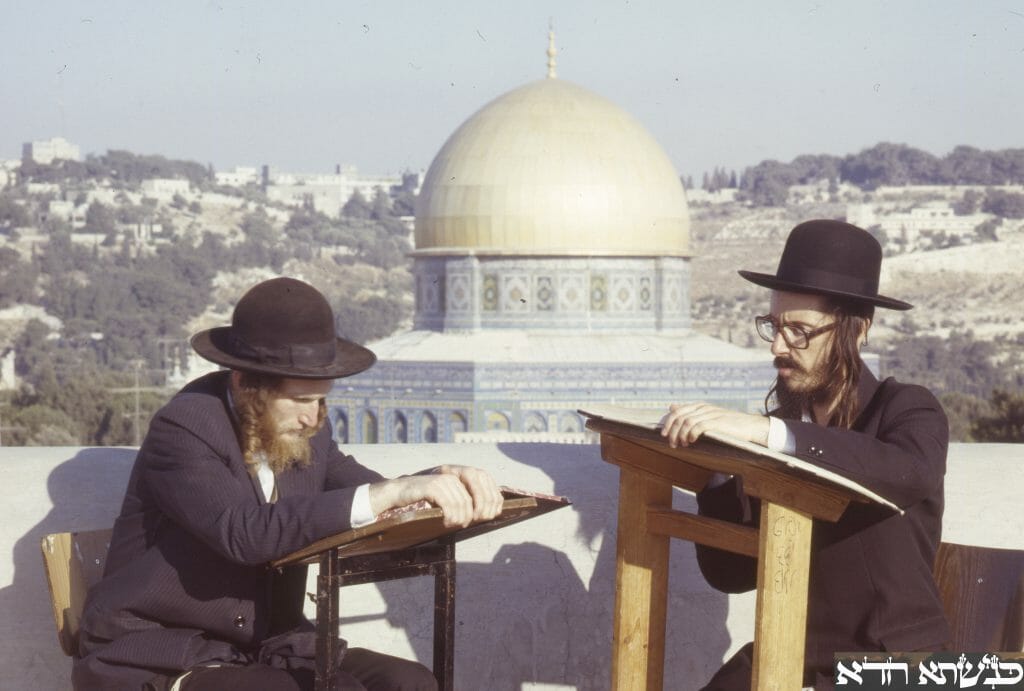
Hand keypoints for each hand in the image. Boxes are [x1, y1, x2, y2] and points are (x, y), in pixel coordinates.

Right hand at [369, 465, 502, 527]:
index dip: (489, 503)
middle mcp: (455, 475)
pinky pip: (449, 504)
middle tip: (466, 524)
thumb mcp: (448, 496)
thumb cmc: (425, 498)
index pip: (485, 486)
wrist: (399, 492)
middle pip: (476, 498)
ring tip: (453, 524)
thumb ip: (465, 499)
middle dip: (475, 514)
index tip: (485, 518)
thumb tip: (488, 513)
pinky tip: (445, 521)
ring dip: (460, 518)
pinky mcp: (433, 486)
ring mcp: (443, 480)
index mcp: (462, 474)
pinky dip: (450, 516)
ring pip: (462, 504)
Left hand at [659, 402, 769, 448]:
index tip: (664, 435)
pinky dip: (692, 434)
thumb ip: (690, 412)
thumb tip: (672, 406)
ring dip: (681, 435)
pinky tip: (692, 441)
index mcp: (699, 405)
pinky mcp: (717, 422)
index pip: (677, 411)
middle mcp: (703, 407)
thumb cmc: (728, 424)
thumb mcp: (707, 415)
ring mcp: (710, 414)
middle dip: (672, 432)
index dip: (668, 423)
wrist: (750, 426)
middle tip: (672, 444)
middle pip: (679, 417)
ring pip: (687, 422)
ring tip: (683, 445)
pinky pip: (698, 426)